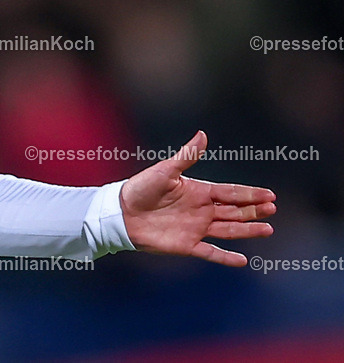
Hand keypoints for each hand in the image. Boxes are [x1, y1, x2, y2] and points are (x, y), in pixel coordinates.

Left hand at [120, 130, 275, 266]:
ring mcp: (196, 228)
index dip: (250, 194)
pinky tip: (242, 260)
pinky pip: (210, 252)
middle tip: (273, 209)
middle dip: (254, 210)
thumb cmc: (140, 188)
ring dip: (247, 230)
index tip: (270, 195)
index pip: (230, 192)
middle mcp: (201, 210)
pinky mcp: (186, 245)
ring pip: (228, 230)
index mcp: (198, 191)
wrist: (120, 213)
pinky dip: (225, 257)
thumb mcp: (165, 170)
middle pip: (234, 211)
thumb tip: (203, 133)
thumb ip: (186, 156)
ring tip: (268, 229)